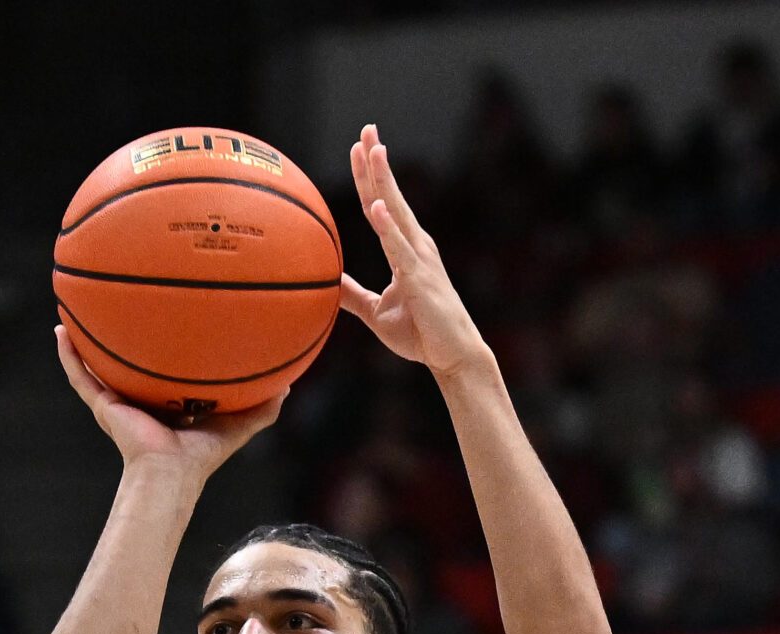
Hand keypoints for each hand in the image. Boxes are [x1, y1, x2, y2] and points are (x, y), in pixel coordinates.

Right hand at [54, 325, 283, 478]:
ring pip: (96, 365)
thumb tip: (289, 387)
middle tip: (118, 308)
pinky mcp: (103, 404)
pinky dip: (68, 355)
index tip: (164, 322)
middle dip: (121, 340)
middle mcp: (139, 398)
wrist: (171, 473)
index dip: (162, 350)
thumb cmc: (201, 456)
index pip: (162, 371)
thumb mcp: (237, 425)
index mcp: (166, 402)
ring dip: (84, 341)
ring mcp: (117, 401)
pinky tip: (60, 330)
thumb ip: (262, 409)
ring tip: (74, 310)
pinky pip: (81, 375)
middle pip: (127, 363)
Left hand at [339, 125, 491, 379]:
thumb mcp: (375, 312)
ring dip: (383, 181)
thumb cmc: (421, 334)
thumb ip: (351, 294)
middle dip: (377, 163)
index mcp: (405, 249)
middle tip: (367, 129)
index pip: (380, 206)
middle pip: (389, 197)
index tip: (359, 147)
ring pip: (396, 212)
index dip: (368, 177)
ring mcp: (419, 259)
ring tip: (373, 150)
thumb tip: (325, 281)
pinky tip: (377, 206)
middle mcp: (415, 245)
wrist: (453, 357)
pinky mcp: (420, 278)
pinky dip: (388, 227)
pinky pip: (399, 249)